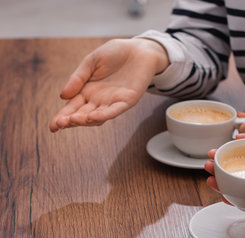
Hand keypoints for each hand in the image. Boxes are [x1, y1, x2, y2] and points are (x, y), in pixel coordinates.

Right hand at [49, 38, 168, 131]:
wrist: (138, 49)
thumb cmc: (115, 54)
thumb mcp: (91, 62)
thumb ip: (78, 78)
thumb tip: (62, 96)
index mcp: (87, 91)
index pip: (72, 107)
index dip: (62, 117)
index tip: (52, 126)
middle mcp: (99, 100)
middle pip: (82, 115)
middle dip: (70, 121)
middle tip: (58, 124)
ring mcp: (113, 102)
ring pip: (97, 116)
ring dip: (85, 120)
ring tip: (72, 120)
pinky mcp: (127, 101)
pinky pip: (114, 110)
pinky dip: (104, 115)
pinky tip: (92, 117)